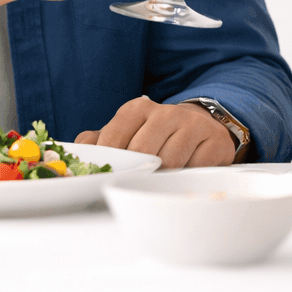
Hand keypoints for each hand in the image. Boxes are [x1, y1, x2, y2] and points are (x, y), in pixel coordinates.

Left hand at [75, 97, 235, 168]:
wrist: (201, 128)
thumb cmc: (154, 136)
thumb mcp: (125, 133)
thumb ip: (98, 141)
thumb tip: (77, 152)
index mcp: (137, 109)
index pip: (114, 139)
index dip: (110, 163)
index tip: (110, 176)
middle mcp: (165, 113)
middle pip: (142, 153)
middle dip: (137, 172)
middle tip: (137, 181)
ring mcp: (192, 126)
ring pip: (170, 163)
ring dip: (164, 176)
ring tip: (163, 176)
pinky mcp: (215, 142)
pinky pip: (196, 168)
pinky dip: (188, 176)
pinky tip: (186, 172)